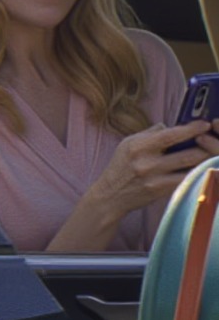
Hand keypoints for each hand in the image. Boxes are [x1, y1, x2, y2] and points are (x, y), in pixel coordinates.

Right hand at [87, 120, 218, 218]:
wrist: (111, 194)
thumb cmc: (121, 166)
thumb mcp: (127, 144)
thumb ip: (149, 134)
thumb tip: (170, 126)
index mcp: (138, 147)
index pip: (170, 135)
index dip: (191, 129)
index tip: (205, 124)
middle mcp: (147, 163)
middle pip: (187, 154)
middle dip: (206, 147)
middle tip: (215, 140)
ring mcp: (156, 180)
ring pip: (190, 169)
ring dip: (205, 160)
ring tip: (212, 154)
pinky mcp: (162, 192)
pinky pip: (187, 181)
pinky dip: (198, 174)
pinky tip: (203, 168)